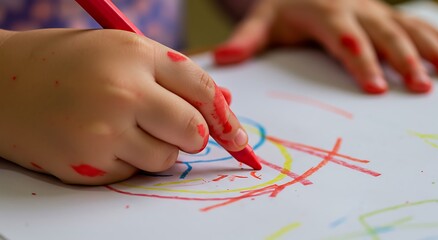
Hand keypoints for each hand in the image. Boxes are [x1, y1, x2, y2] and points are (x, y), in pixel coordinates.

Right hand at [0, 29, 244, 184]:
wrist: (0, 85)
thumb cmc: (67, 63)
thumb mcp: (121, 52)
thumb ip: (174, 77)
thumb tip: (224, 104)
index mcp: (136, 54)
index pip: (201, 89)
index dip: (225, 116)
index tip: (237, 137)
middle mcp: (123, 92)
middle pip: (193, 131)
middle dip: (194, 136)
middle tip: (177, 130)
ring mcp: (104, 131)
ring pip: (166, 158)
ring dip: (157, 148)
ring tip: (122, 127)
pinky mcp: (88, 164)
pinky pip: (133, 172)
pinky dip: (127, 161)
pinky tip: (99, 140)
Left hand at [215, 0, 437, 93]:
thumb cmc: (281, 8)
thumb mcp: (262, 20)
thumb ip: (247, 39)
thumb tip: (223, 58)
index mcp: (324, 12)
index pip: (345, 39)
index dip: (361, 62)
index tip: (375, 88)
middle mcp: (353, 8)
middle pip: (381, 33)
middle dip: (401, 60)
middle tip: (418, 87)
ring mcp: (372, 9)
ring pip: (403, 26)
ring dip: (425, 49)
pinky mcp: (383, 13)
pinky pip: (412, 23)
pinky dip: (432, 38)